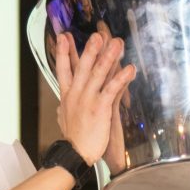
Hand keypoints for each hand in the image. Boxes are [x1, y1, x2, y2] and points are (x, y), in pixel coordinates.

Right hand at [55, 32, 134, 165]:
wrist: (75, 153)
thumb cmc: (73, 139)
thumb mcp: (63, 120)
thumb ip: (63, 109)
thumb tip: (60, 106)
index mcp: (67, 96)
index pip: (63, 70)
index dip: (64, 53)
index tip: (64, 37)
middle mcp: (76, 94)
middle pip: (83, 67)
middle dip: (90, 49)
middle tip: (97, 35)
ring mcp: (88, 100)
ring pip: (98, 74)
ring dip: (109, 57)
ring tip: (117, 44)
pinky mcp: (100, 108)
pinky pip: (112, 89)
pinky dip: (121, 78)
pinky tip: (129, 69)